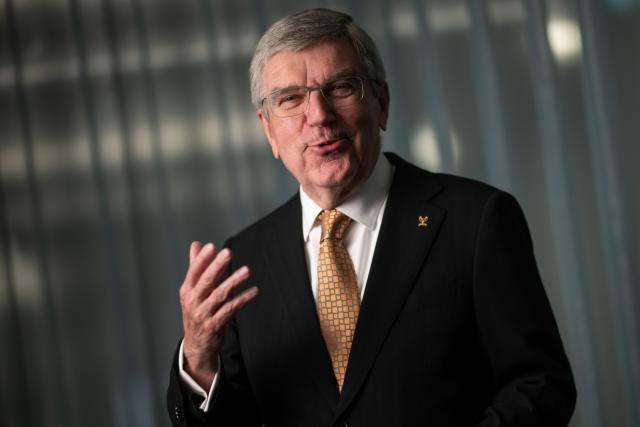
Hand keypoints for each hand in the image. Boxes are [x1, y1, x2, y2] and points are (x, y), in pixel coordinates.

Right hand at [179, 241, 257, 389]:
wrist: (196, 346)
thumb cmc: (197, 312)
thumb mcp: (193, 291)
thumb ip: (196, 267)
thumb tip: (196, 244)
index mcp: (187, 291)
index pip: (193, 272)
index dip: (202, 259)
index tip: (212, 246)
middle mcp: (192, 302)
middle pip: (206, 281)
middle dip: (217, 266)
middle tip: (228, 252)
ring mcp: (203, 315)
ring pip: (219, 295)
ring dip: (234, 281)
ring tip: (247, 270)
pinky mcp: (214, 326)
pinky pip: (230, 310)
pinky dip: (242, 299)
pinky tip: (253, 291)